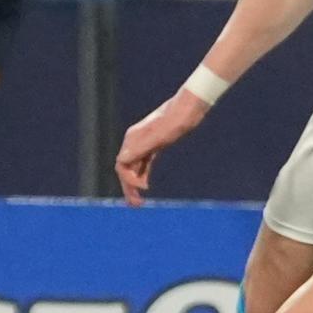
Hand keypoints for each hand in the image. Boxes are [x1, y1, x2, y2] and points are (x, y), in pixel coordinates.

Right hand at [115, 89, 209, 206]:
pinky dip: (142, 175)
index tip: (144, 189)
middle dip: (129, 187)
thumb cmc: (177, 119)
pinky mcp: (154, 143)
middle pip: (126, 168)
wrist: (190, 107)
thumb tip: (122, 160)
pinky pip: (143, 163)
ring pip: (134, 167)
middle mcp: (135, 140)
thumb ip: (141, 147)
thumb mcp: (160, 136)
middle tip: (136, 205)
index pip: (122, 165)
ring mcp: (144, 142)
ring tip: (139, 202)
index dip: (129, 180)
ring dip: (135, 184)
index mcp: (134, 139)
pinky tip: (146, 185)